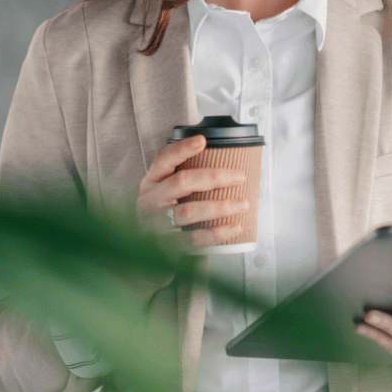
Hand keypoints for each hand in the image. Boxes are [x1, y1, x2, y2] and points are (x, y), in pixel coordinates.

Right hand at [137, 134, 248, 248]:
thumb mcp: (167, 191)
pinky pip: (195, 238)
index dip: (182, 149)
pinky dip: (217, 233)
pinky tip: (234, 227)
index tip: (202, 141)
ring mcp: (158, 223)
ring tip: (242, 204)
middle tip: (239, 177)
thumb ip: (189, 178)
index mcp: (152, 182)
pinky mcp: (169, 244)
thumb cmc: (165, 212)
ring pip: (188, 211)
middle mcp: (151, 200)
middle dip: (213, 177)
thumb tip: (231, 168)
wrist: (149, 250)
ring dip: (219, 207)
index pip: (163, 159)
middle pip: (180, 183)